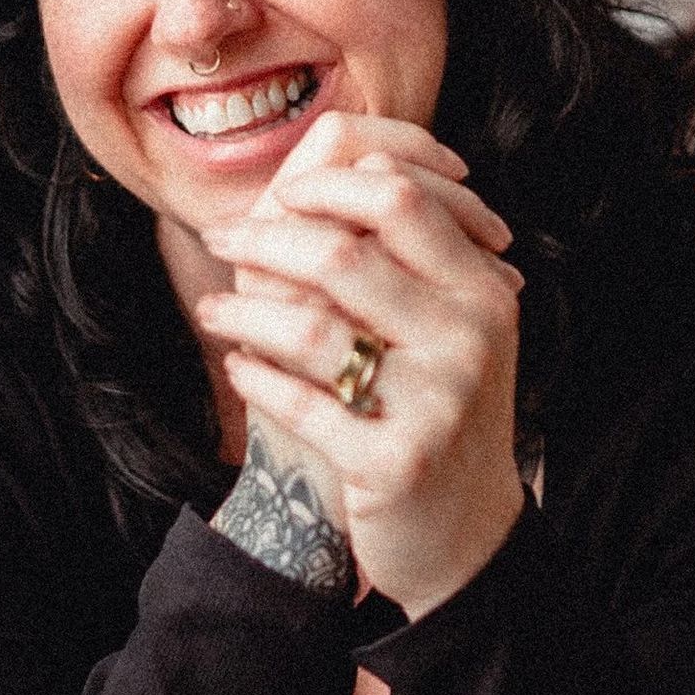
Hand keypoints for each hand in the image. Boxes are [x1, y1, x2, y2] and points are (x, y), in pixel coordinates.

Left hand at [196, 115, 524, 621]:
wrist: (467, 534)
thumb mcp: (444, 326)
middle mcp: (469, 336)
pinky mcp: (396, 463)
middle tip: (221, 241)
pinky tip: (238, 368)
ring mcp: (435, 401)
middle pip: (343, 248)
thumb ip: (405, 253)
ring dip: (242, 313)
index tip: (280, 195)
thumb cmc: (437, 411)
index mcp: (481, 288)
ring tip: (212, 312)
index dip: (327, 183)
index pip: (399, 194)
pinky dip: (257, 380)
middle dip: (264, 239)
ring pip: (311, 326)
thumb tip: (338, 161)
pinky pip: (302, 404)